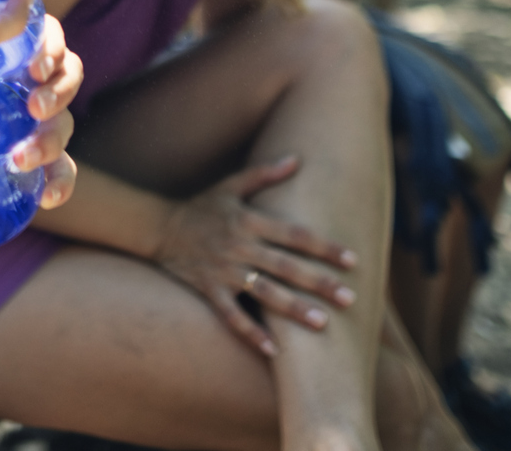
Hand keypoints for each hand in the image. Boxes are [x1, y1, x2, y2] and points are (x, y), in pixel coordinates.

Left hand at [0, 12, 84, 207]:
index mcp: (10, 47)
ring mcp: (35, 122)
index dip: (51, 46)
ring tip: (20, 158)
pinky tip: (47, 199)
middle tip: (33, 107)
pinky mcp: (31, 160)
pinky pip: (61, 171)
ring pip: (64, 125)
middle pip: (68, 77)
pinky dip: (61, 183)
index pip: (47, 34)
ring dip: (51, 141)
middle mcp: (29, 81)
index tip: (34, 66)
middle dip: (59, 92)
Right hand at [152, 156, 357, 357]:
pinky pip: (231, 315)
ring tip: (321, 323)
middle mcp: (239, 246)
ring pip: (263, 292)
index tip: (352, 260)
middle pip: (285, 266)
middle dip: (318, 282)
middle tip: (349, 298)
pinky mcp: (209, 290)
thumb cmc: (201, 206)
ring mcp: (223, 270)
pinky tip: (273, 351)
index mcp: (248, 220)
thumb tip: (297, 159)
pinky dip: (251, 333)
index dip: (324, 246)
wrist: (159, 227)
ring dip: (293, 308)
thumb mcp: (230, 185)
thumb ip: (264, 174)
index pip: (294, 234)